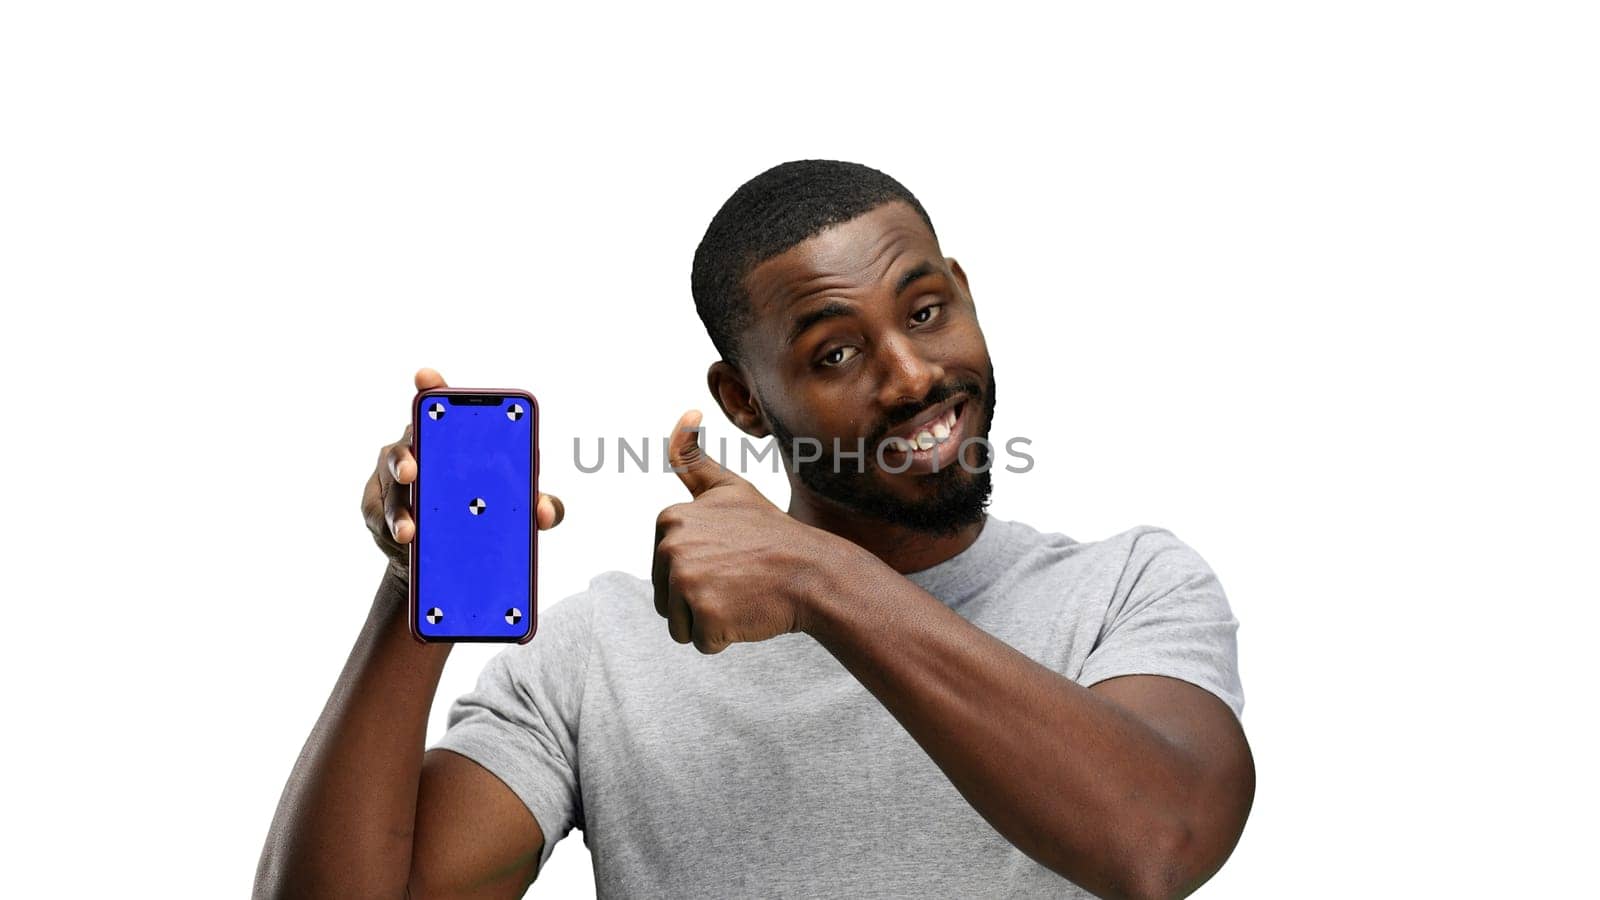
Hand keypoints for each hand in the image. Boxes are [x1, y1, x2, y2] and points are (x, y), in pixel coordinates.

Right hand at [361, 367, 564, 583]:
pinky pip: (379, 516)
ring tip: (409, 532)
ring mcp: (391, 476)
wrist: (447, 553)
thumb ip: (536, 506)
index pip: (440, 404)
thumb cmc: (483, 512)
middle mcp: (417, 447)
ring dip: (400, 509)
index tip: (426, 377)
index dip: (432, 388)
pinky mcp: (375, 506)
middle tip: (413, 471)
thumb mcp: (515, 509)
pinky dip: (392, 528)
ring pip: (391, 487)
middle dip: (407, 456)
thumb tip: (546, 512)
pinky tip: (403, 542)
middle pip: (407, 444)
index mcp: (451, 438)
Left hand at [651, 409, 854, 652]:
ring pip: (679, 623)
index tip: (730, 553)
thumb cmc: (772, 534)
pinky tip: (747, 612)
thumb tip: (685, 413)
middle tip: (739, 577)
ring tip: (741, 594)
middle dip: (702, 597)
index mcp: (669, 518)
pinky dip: (724, 636)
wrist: (814, 572)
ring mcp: (686, 580)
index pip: (665, 566)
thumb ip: (694, 459)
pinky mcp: (702, 614)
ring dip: (709, 619)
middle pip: (667, 597)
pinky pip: (701, 641)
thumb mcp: (731, 489)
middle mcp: (670, 546)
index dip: (700, 568)